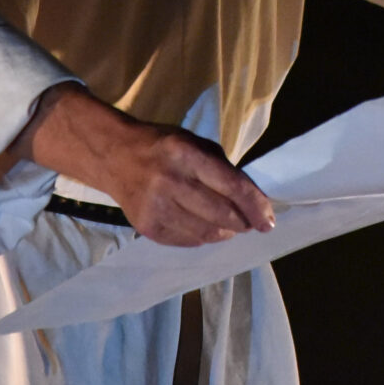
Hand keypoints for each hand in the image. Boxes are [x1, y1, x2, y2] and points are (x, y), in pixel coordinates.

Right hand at [13, 83, 275, 246]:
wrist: (115, 157)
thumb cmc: (163, 147)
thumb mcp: (194, 143)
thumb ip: (222, 168)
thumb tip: (252, 201)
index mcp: (185, 154)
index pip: (231, 185)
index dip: (254, 206)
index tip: (268, 221)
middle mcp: (170, 181)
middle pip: (220, 213)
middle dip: (242, 222)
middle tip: (250, 224)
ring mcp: (156, 207)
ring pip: (205, 232)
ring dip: (224, 232)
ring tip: (229, 227)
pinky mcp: (147, 226)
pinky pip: (185, 241)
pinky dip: (202, 238)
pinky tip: (204, 229)